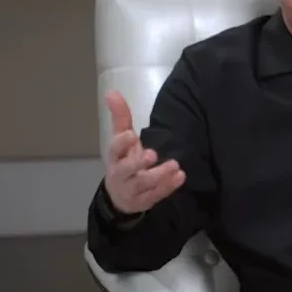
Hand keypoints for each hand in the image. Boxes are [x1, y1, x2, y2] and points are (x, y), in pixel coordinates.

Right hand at [103, 90, 184, 214]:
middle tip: (153, 154)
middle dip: (138, 163)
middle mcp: (120, 174)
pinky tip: (181, 177)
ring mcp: (132, 189)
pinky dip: (168, 187)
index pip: (114, 149)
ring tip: (175, 165)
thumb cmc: (124, 160)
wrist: (121, 195)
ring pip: (143, 184)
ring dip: (159, 175)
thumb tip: (111, 91)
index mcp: (115, 156)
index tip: (131, 134)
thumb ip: (120, 117)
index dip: (121, 143)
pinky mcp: (145, 200)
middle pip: (126, 170)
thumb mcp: (122, 139)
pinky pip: (156, 195)